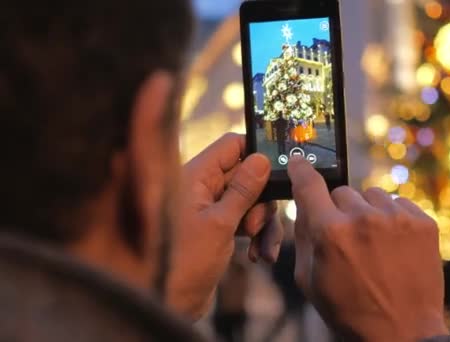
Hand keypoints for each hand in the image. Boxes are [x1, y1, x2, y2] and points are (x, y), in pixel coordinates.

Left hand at [168, 133, 283, 318]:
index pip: (231, 146)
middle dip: (260, 200)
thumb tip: (261, 159)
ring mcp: (211, 208)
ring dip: (262, 222)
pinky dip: (257, 235)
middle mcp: (202, 187)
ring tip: (261, 247)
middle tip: (254, 226)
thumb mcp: (220, 224)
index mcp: (196, 176)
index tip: (276, 173)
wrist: (168, 305)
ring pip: (251, 200)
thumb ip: (243, 190)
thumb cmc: (183, 264)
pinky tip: (260, 256)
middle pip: (246, 175)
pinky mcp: (217, 227)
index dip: (256, 154)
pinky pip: (246, 220)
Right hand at [288, 157, 447, 340]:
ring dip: (367, 212)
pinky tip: (393, 244)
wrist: (403, 333)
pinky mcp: (422, 223)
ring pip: (370, 195)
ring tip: (373, 243)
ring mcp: (397, 218)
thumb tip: (304, 206)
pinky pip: (398, 202)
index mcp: (330, 233)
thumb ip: (303, 237)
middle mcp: (363, 218)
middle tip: (347, 239)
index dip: (301, 170)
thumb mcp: (310, 280)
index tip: (300, 161)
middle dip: (338, 210)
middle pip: (341, 192)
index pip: (309, 184)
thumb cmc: (350, 310)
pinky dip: (392, 217)